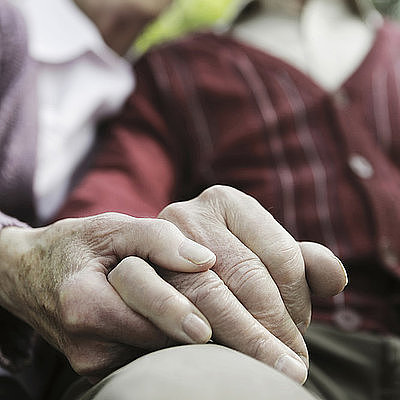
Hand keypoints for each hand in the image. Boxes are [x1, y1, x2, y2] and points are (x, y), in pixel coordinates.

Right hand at [0, 214, 215, 380]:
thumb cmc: (77, 246)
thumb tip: (206, 260)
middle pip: (153, 342)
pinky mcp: (98, 372)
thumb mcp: (113, 228)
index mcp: (84, 305)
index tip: (207, 327)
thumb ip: (158, 238)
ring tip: (199, 314)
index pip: (142, 318)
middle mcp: (86, 344)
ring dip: (177, 337)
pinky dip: (161, 342)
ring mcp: (90, 364)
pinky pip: (142, 360)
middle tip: (224, 317)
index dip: (176, 317)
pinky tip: (173, 322)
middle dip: (186, 327)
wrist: (31, 276)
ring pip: (152, 355)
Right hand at [150, 186, 346, 383]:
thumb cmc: (220, 262)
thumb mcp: (260, 255)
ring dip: (244, 337)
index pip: (280, 254)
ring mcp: (155, 239)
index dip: (298, 299)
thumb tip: (336, 279)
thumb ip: (301, 262)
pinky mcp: (129, 269)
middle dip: (274, 327)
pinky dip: (193, 333)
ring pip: (208, 295)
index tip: (302, 329)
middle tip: (294, 364)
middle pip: (246, 276)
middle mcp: (189, 212)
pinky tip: (212, 350)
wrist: (146, 264)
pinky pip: (166, 308)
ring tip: (272, 367)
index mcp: (227, 201)